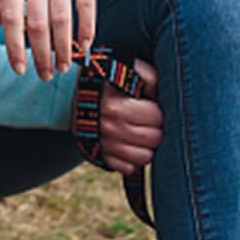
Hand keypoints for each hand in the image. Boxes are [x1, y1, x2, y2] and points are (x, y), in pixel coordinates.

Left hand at [0, 0, 96, 79]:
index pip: (11, 19)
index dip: (14, 48)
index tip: (19, 70)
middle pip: (38, 24)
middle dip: (42, 56)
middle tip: (46, 75)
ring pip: (62, 18)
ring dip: (64, 48)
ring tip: (64, 66)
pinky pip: (86, 3)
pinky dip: (87, 27)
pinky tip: (85, 44)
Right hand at [99, 58, 161, 174]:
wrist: (74, 96)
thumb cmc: (108, 82)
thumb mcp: (127, 70)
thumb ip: (150, 77)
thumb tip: (165, 90)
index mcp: (116, 106)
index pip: (155, 116)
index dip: (157, 111)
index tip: (151, 107)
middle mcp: (109, 128)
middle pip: (153, 138)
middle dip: (156, 129)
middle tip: (150, 121)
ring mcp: (105, 145)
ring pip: (144, 157)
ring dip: (148, 146)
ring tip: (143, 134)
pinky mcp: (101, 157)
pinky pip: (129, 168)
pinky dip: (134, 160)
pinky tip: (132, 145)